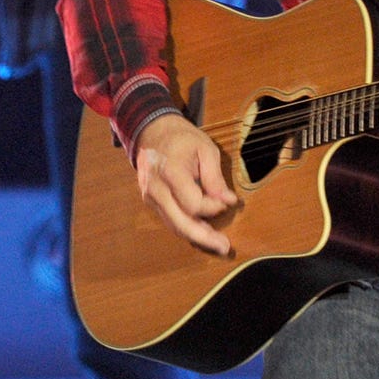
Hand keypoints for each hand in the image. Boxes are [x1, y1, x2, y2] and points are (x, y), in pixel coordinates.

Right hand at [134, 112, 239, 257]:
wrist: (152, 132)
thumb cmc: (182, 139)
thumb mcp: (205, 149)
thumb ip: (215, 177)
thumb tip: (228, 201)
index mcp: (170, 171)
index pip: (193, 204)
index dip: (212, 207)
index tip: (227, 201)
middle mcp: (156, 188)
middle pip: (180, 223)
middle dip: (204, 237)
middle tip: (225, 247)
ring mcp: (150, 197)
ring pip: (174, 226)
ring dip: (197, 237)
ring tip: (218, 243)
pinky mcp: (150, 202)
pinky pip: (170, 220)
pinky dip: (187, 228)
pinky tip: (203, 233)